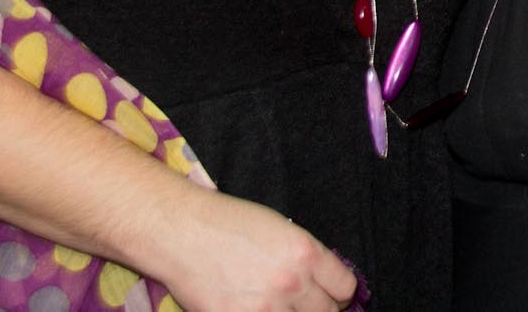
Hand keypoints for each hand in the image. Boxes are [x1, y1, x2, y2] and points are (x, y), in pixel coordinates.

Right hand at [154, 193, 362, 311]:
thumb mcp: (280, 229)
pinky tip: (253, 307)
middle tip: (302, 302)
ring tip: (276, 304)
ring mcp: (266, 308)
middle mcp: (292, 282)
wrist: (182, 233)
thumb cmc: (228, 223)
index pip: (345, 288)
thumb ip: (306, 258)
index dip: (338, 292)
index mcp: (305, 253)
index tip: (330, 293)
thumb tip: (323, 284)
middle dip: (318, 308)